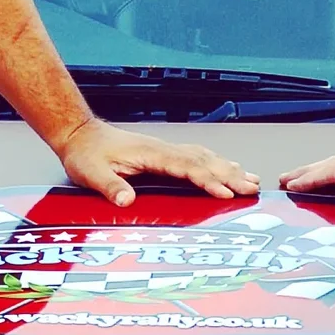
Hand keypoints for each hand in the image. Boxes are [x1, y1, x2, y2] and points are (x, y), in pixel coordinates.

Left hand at [57, 119, 256, 207]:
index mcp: (150, 153)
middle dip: (230, 175)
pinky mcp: (164, 154)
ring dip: (229, 168)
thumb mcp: (90, 173)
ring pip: (204, 157)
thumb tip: (127, 200)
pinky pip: (197, 157)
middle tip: (253, 188)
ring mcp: (165, 150)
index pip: (186, 167)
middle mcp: (163, 149)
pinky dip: (216, 163)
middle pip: (204, 161)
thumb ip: (110, 187)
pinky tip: (228, 168)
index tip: (226, 192)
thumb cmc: (86, 154)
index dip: (207, 180)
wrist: (80, 134)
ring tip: (252, 180)